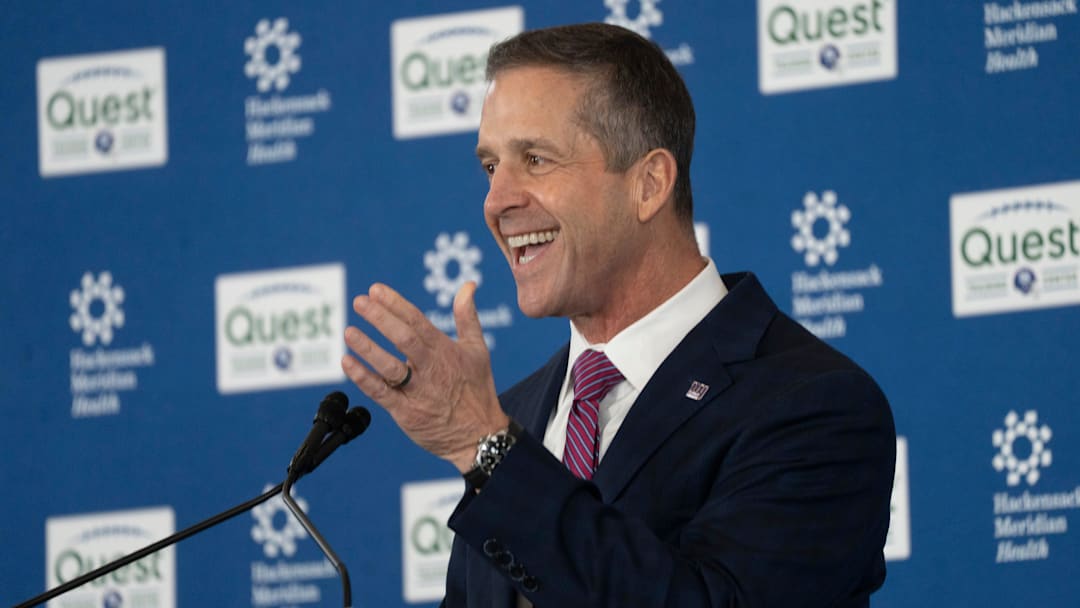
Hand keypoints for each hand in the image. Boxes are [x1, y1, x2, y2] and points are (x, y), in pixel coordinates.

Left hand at [341, 281, 509, 471]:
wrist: (479, 436)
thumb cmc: (477, 389)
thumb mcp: (478, 349)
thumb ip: (467, 315)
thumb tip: (468, 285)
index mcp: (446, 350)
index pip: (418, 321)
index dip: (396, 304)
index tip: (376, 289)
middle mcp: (431, 369)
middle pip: (404, 338)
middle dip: (381, 318)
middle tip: (360, 301)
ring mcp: (418, 391)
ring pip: (390, 366)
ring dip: (368, 348)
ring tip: (349, 331)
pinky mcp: (406, 412)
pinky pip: (381, 393)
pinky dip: (363, 378)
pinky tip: (347, 362)